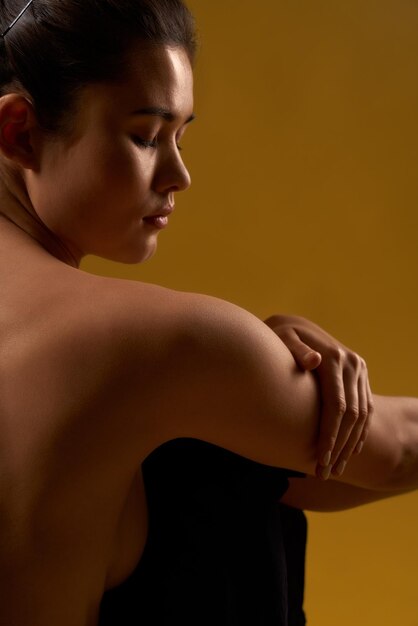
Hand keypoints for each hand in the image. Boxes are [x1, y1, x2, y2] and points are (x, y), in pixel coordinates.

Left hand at [264, 314, 373, 479]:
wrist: (292, 324)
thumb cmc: (278, 336)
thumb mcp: (281, 338)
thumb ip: (296, 350)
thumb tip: (314, 361)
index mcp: (334, 357)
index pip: (336, 405)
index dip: (329, 435)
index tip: (319, 459)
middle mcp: (352, 363)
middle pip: (352, 415)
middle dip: (339, 446)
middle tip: (325, 472)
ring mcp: (359, 369)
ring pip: (361, 414)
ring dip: (350, 444)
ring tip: (335, 469)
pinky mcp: (360, 374)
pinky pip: (366, 406)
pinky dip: (360, 431)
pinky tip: (350, 450)